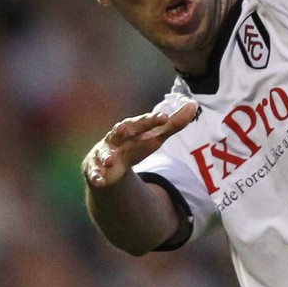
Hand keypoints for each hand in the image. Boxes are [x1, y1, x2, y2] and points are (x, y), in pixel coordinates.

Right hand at [83, 101, 197, 187]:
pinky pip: (94, 173)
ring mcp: (104, 152)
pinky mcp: (94, 168)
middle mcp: (116, 137)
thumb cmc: (135, 145)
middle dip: (120, 130)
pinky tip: (100, 182)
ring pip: (104, 153)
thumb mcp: (155, 136)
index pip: (143, 122)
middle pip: (119, 132)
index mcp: (132, 128)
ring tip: (110, 161)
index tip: (164, 117)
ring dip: (106, 157)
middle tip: (123, 128)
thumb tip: (193, 105)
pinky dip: (96, 177)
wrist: (110, 163)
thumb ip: (173, 124)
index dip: (152, 119)